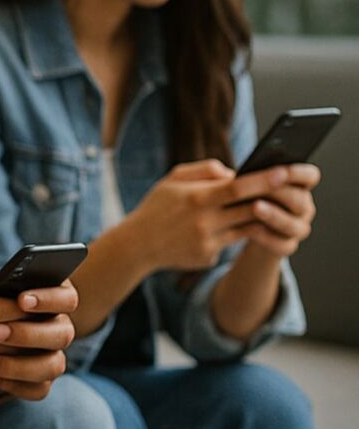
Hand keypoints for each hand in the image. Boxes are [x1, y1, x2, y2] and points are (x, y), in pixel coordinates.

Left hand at [0, 282, 78, 400]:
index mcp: (52, 300)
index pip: (67, 298)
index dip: (48, 300)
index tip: (21, 300)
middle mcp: (58, 328)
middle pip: (63, 334)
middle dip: (28, 334)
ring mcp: (52, 356)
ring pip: (53, 365)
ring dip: (19, 364)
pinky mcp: (40, 381)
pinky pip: (39, 389)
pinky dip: (15, 385)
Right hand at [120, 159, 292, 270]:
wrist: (137, 245)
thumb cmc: (157, 207)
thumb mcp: (172, 180)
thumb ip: (204, 170)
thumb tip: (234, 172)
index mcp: (196, 199)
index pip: (237, 188)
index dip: (263, 180)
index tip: (284, 171)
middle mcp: (204, 222)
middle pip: (249, 208)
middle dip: (273, 198)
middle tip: (291, 189)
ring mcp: (208, 242)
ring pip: (247, 227)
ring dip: (260, 217)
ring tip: (267, 206)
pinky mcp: (209, 257)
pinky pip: (231, 242)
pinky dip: (234, 232)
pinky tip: (223, 228)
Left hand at [238, 163, 319, 259]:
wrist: (241, 232)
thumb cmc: (242, 200)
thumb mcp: (242, 186)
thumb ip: (243, 177)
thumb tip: (226, 172)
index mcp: (297, 187)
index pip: (309, 176)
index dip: (300, 173)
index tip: (283, 169)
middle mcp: (303, 207)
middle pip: (300, 200)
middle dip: (280, 193)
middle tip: (263, 188)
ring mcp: (297, 228)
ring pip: (293, 224)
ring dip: (274, 215)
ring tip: (255, 207)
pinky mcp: (287, 245)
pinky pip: (282, 244)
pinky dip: (267, 238)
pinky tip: (251, 231)